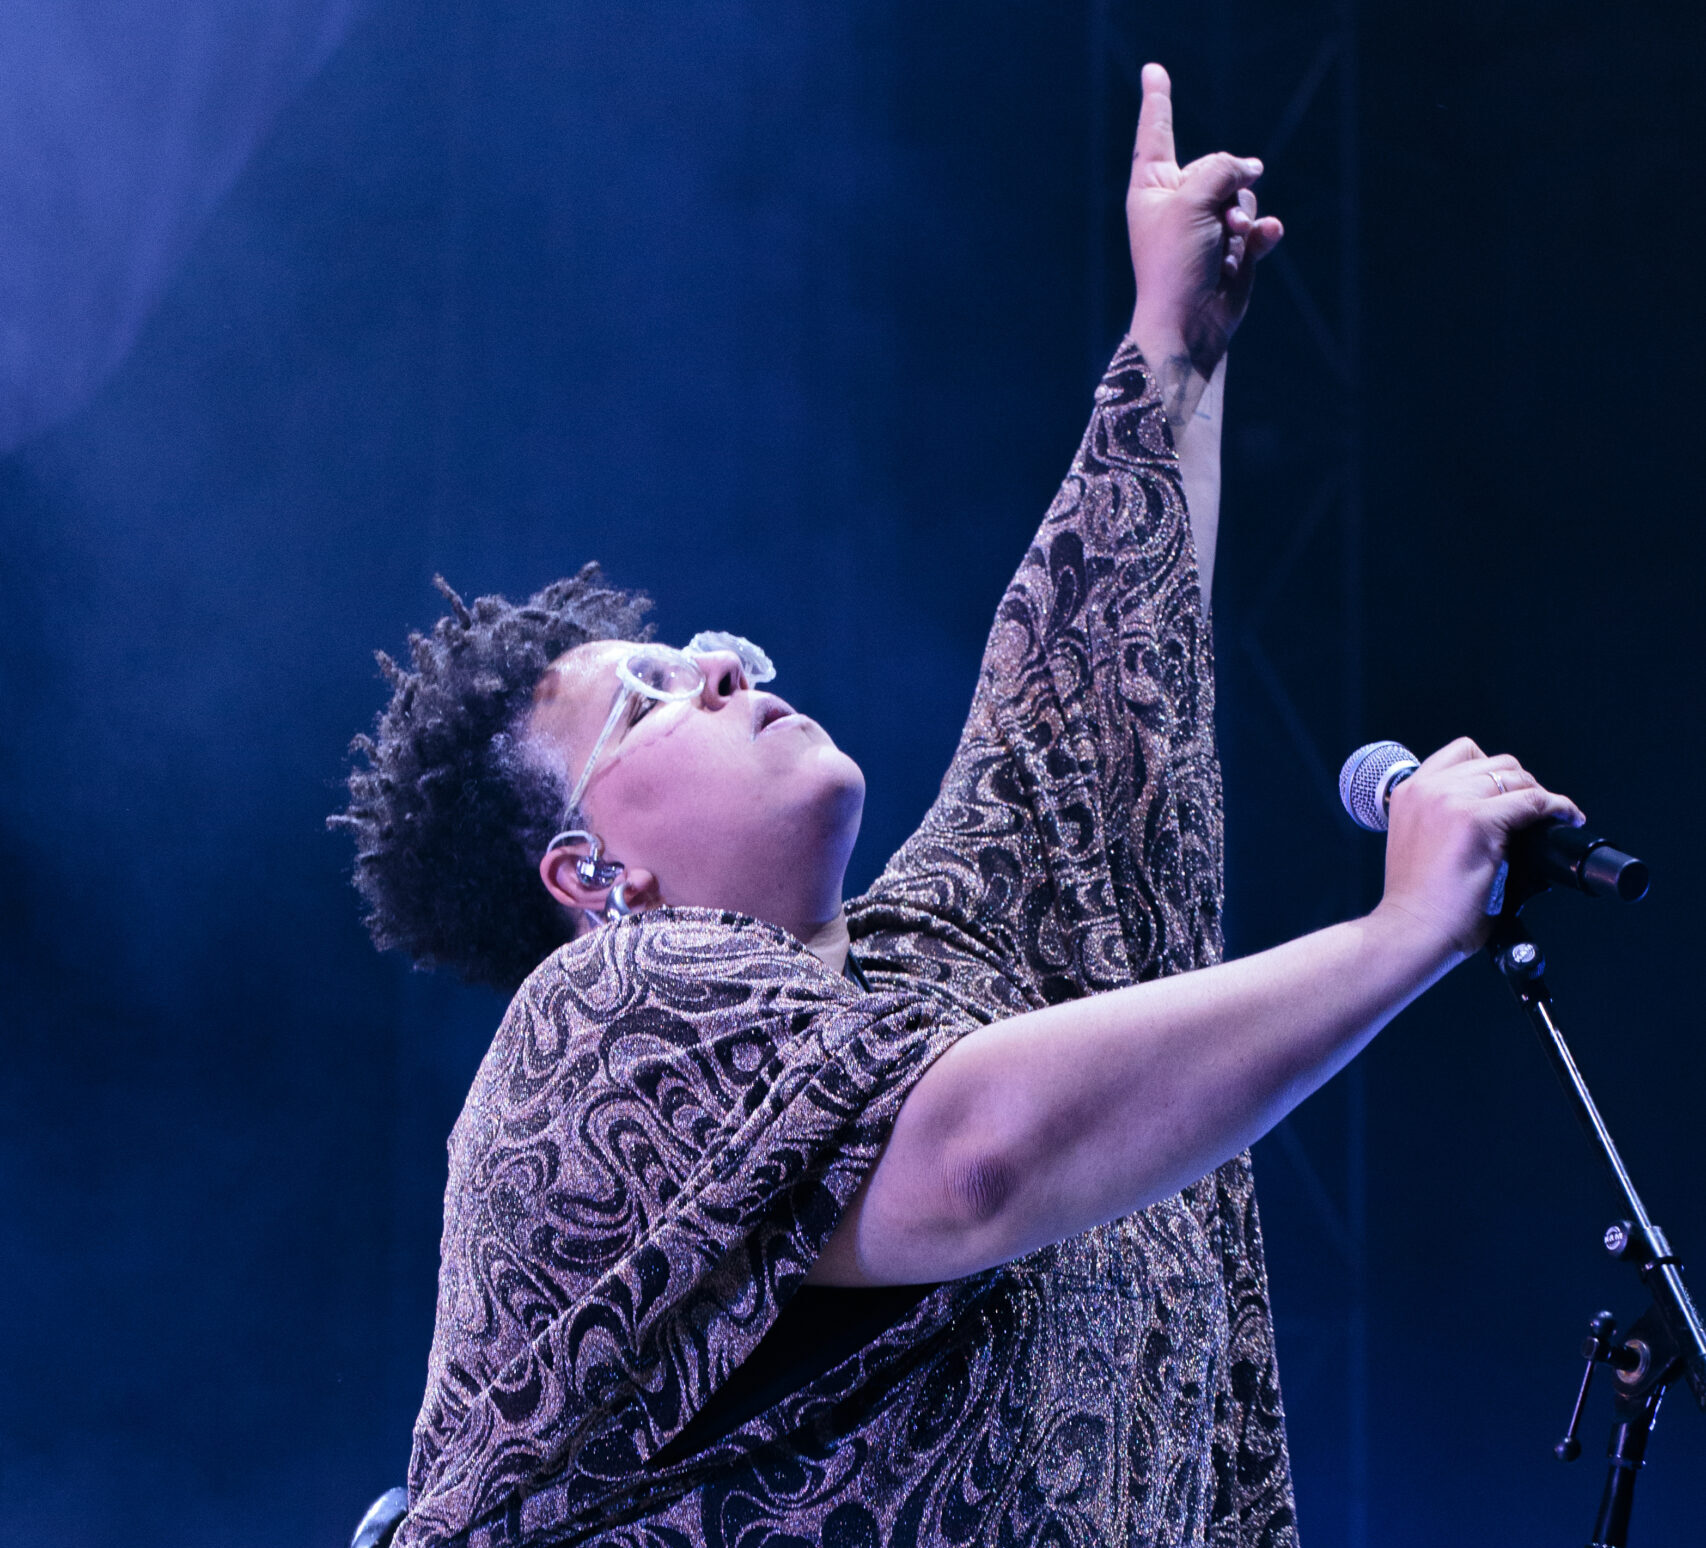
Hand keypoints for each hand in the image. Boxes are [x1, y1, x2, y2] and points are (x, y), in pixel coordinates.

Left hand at [1127, 63, 1282, 385]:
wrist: (1190, 324)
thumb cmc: (1175, 263)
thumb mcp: (1192, 200)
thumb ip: (1222, 167)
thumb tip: (1251, 166)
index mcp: (1152, 186)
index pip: (1157, 133)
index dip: (1158, 101)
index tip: (1152, 70)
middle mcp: (1178, 202)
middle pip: (1218, 164)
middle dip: (1227, 185)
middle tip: (1217, 219)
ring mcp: (1207, 225)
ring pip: (1243, 192)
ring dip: (1243, 214)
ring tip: (1230, 239)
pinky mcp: (1233, 249)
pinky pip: (1258, 224)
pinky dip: (1261, 233)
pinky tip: (1261, 240)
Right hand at [1375, 738, 1585, 956]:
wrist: (1413, 928)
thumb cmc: (1419, 900)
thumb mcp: (1420, 841)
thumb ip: (1444, 817)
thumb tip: (1498, 815)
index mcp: (1408, 792)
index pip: (1462, 753)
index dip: (1493, 771)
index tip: (1508, 794)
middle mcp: (1427, 789)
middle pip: (1494, 762)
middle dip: (1521, 784)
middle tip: (1535, 812)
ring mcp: (1451, 801)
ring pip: (1515, 777)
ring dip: (1539, 795)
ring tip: (1553, 817)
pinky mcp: (1477, 820)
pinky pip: (1534, 801)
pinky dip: (1558, 808)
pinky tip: (1566, 820)